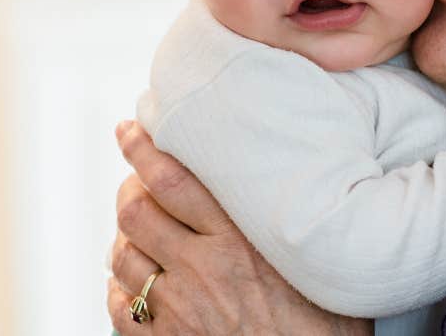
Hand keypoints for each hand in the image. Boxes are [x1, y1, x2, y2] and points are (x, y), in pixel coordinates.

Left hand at [107, 120, 369, 334]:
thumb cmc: (326, 330)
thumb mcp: (318, 260)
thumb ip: (293, 219)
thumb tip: (304, 175)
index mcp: (240, 240)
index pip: (172, 179)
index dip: (142, 148)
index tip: (130, 129)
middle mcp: (202, 269)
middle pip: (136, 210)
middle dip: (128, 187)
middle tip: (135, 179)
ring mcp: (179, 309)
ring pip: (122, 255)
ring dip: (124, 237)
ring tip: (137, 230)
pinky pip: (120, 307)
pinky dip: (119, 288)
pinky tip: (133, 281)